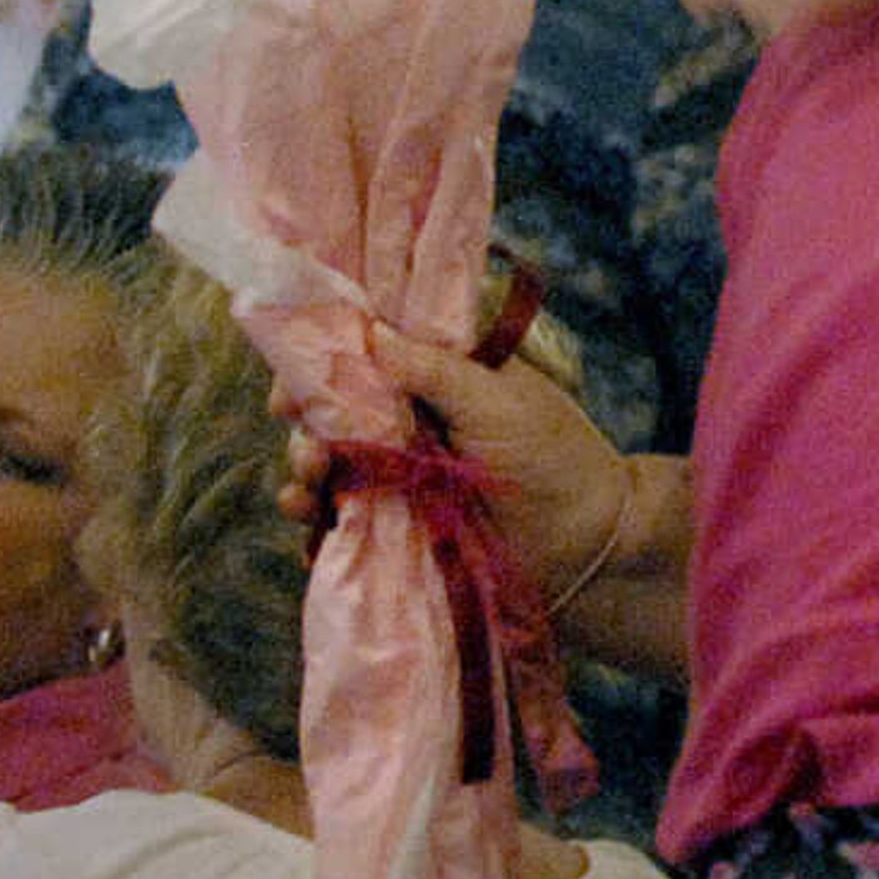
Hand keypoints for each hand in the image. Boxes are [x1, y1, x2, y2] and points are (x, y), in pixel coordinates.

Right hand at [280, 327, 630, 589]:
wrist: (587, 547)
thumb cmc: (555, 459)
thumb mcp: (498, 400)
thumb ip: (434, 370)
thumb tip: (371, 331)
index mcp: (439, 382)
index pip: (368, 360)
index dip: (324, 362)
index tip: (292, 374)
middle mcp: (412, 427)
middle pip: (335, 414)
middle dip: (305, 420)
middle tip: (295, 427)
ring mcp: (400, 481)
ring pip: (329, 466)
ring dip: (305, 466)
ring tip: (308, 476)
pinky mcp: (395, 532)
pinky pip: (340, 521)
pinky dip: (315, 517)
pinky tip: (308, 516)